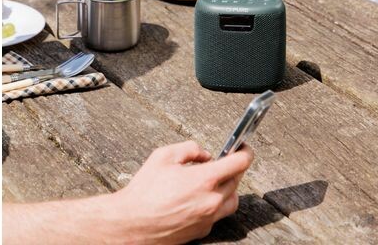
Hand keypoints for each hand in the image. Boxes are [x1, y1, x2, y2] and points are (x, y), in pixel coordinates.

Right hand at [111, 140, 253, 243]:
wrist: (132, 224)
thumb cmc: (145, 191)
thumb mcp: (164, 156)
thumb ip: (190, 149)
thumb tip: (205, 154)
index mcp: (205, 179)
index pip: (240, 162)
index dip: (245, 151)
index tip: (244, 147)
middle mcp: (211, 200)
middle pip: (237, 180)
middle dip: (231, 168)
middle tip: (219, 162)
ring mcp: (208, 218)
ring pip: (232, 200)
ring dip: (227, 188)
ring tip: (210, 182)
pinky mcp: (202, 231)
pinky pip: (217, 215)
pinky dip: (214, 204)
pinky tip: (197, 198)